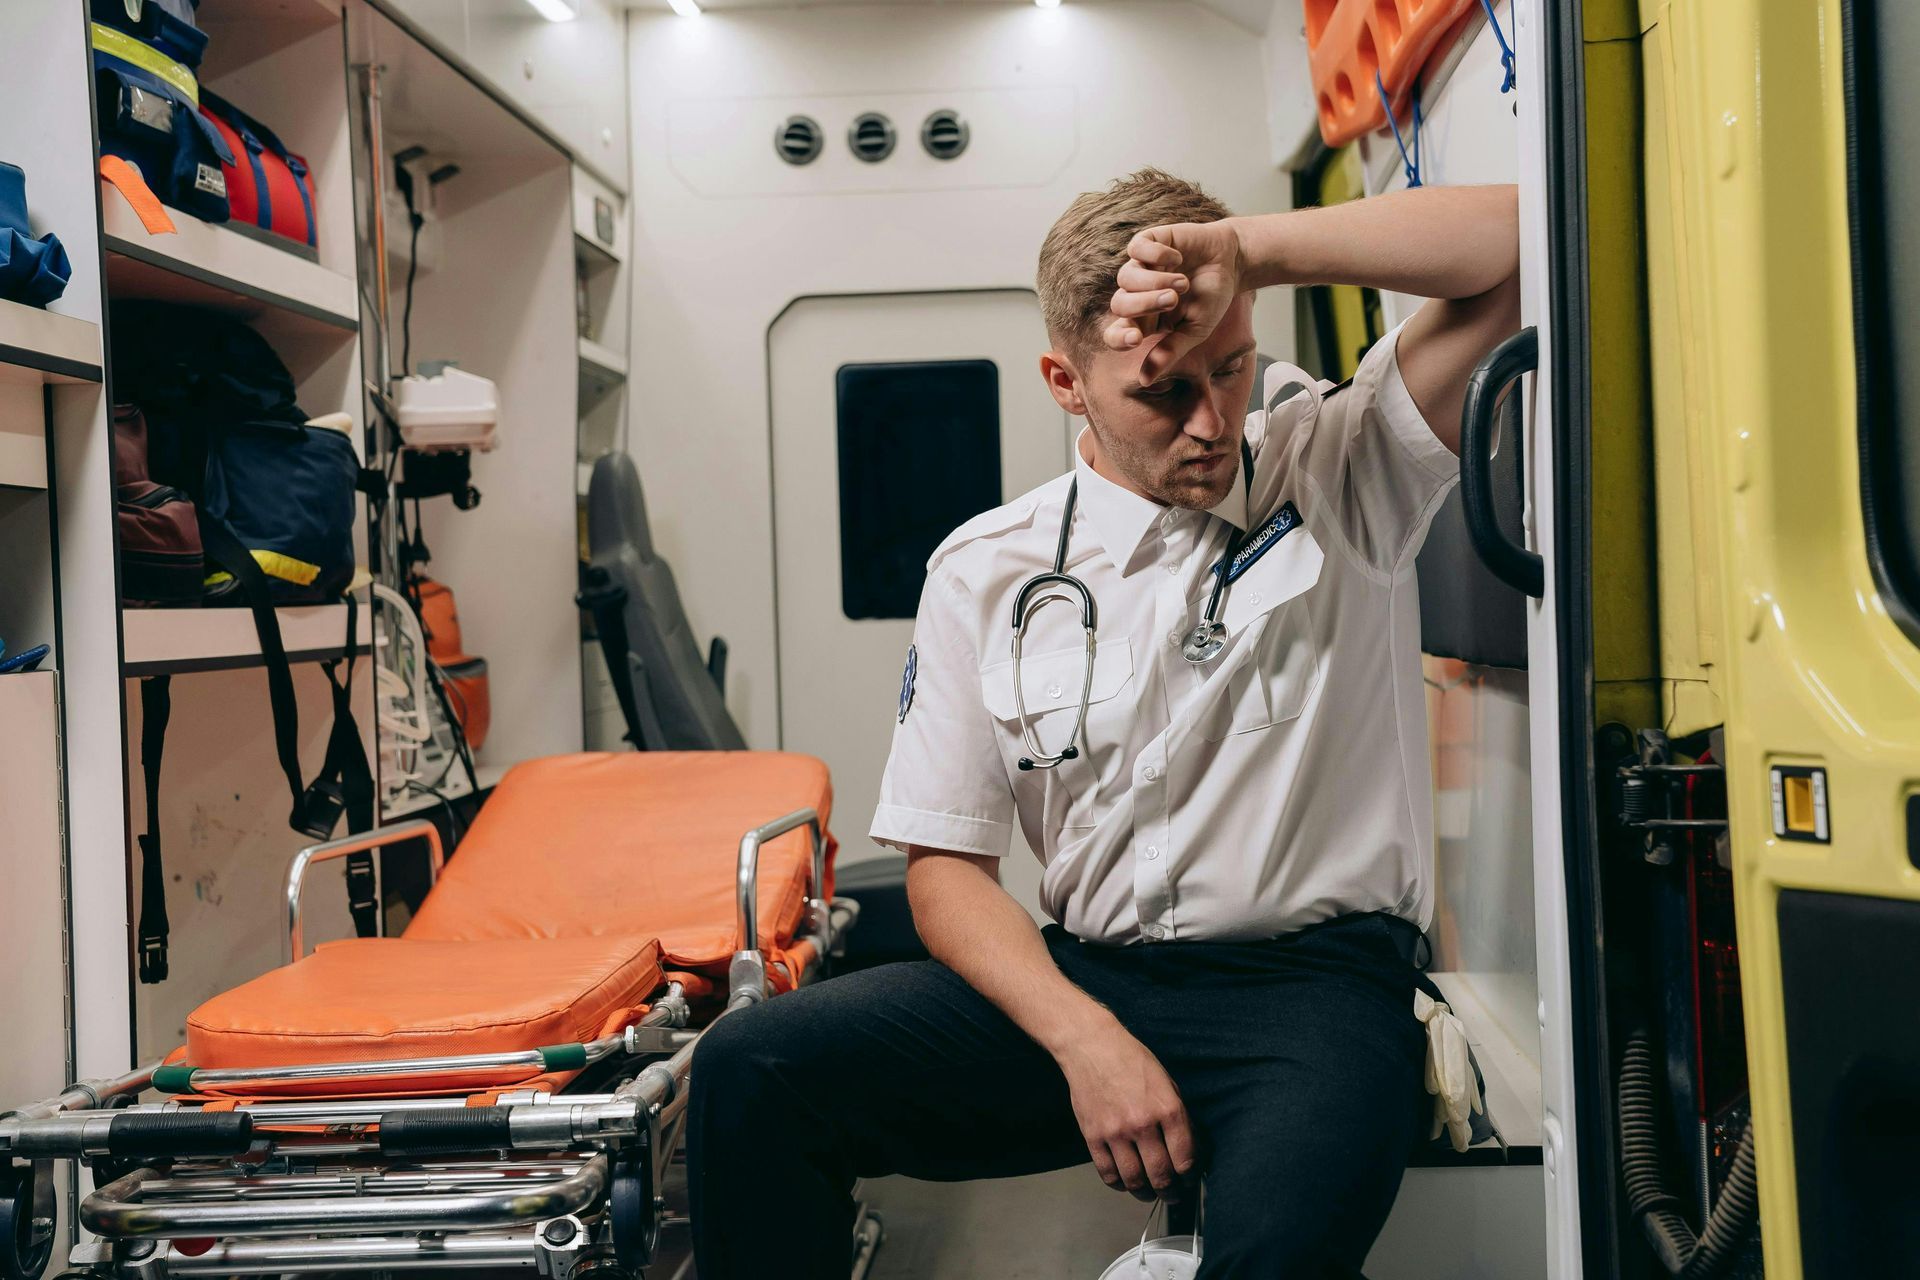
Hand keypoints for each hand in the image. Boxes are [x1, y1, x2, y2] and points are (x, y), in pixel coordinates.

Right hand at [1054, 1021, 1196, 1200]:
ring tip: (1150, 1192)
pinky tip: (1125, 1181)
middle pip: (1161, 1176)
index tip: (1189, 1179)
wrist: (1091, 1046)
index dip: (1190, 1176)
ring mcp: (1115, 1132)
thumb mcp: (1167, 1083)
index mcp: (1168, 1108)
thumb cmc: (1131, 1060)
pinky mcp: (1093, 1136)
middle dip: (1171, 1191)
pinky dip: (1119, 1184)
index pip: (1185, 1159)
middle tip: (1173, 1193)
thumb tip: (1189, 1149)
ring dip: (1145, 1193)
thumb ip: (1178, 1116)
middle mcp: (1143, 1123)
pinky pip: (1108, 1173)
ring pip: (1134, 1181)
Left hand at [1102, 218, 1244, 382]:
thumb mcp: (1194, 331)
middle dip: (1144, 304)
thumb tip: (1145, 380)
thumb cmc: (1211, 299)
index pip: (1116, 333)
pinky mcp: (1150, 241)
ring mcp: (1142, 266)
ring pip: (1126, 276)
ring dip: (1154, 281)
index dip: (1119, 337)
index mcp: (1145, 320)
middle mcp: (1137, 293)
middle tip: (1173, 300)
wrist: (1233, 263)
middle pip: (1119, 303)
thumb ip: (1169, 352)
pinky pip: (1137, 248)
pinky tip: (1177, 258)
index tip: (1137, 339)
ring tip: (1182, 283)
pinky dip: (1156, 254)